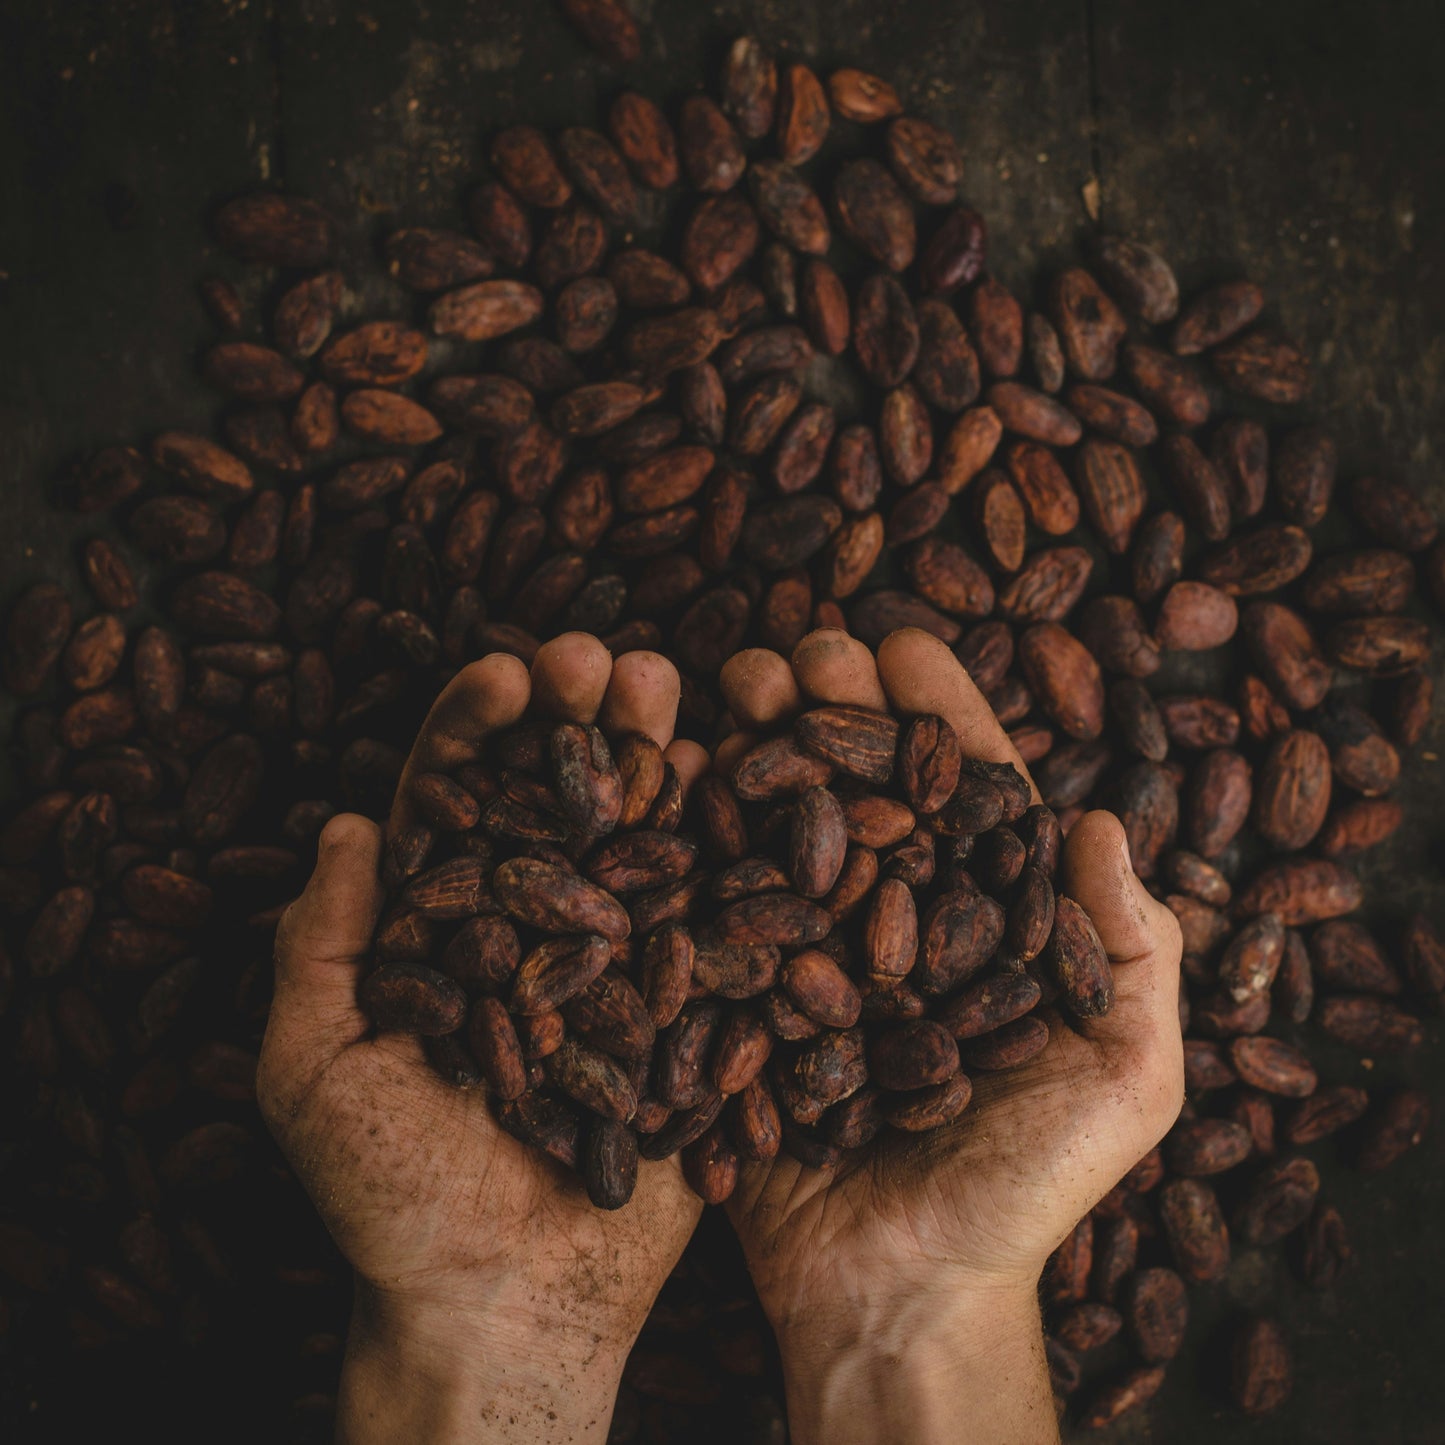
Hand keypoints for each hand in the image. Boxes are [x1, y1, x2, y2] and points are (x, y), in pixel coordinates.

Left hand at [257, 634, 709, 1443]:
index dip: (476, 730)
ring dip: (653, 756)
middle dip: (579, 720)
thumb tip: (345, 824)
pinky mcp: (683, 1005)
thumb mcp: (313, 1074)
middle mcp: (534, 927)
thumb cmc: (391, 1202)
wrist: (509, 1303)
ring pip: (635, 836)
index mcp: (443, 929)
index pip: (455, 802)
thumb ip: (318, 950)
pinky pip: (708, 914)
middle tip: (606, 661)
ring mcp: (616, 960)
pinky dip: (722, 844)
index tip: (507, 675)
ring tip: (674, 688)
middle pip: (555, 797)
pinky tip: (736, 778)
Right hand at [718, 628, 1184, 1444]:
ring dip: (757, 748)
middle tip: (800, 652)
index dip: (937, 713)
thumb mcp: (1125, 1080)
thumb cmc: (1026, 1191)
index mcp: (985, 924)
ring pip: (784, 827)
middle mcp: (895, 923)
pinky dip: (691, 834)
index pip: (965, 793)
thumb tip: (1105, 819)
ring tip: (729, 686)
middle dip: (833, 709)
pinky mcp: (743, 1000)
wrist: (900, 1294)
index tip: (901, 645)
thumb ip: (1134, 954)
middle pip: (864, 789)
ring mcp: (813, 957)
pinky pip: (714, 905)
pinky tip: (669, 768)